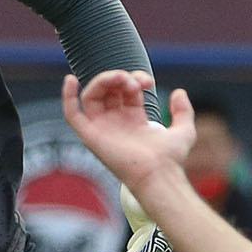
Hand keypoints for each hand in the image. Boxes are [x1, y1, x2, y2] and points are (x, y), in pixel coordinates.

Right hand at [63, 70, 191, 191]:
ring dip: (102, 80)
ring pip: (91, 96)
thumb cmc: (170, 159)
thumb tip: (178, 92)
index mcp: (133, 120)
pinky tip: (71, 80)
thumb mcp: (184, 131)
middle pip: (108, 90)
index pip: (126, 90)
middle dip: (120, 77)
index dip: (135, 79)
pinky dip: (67, 97)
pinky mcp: (90, 135)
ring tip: (120, 78)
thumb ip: (184, 111)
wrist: (159, 173)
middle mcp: (115, 123)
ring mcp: (102, 128)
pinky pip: (72, 114)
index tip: (148, 82)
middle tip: (135, 81)